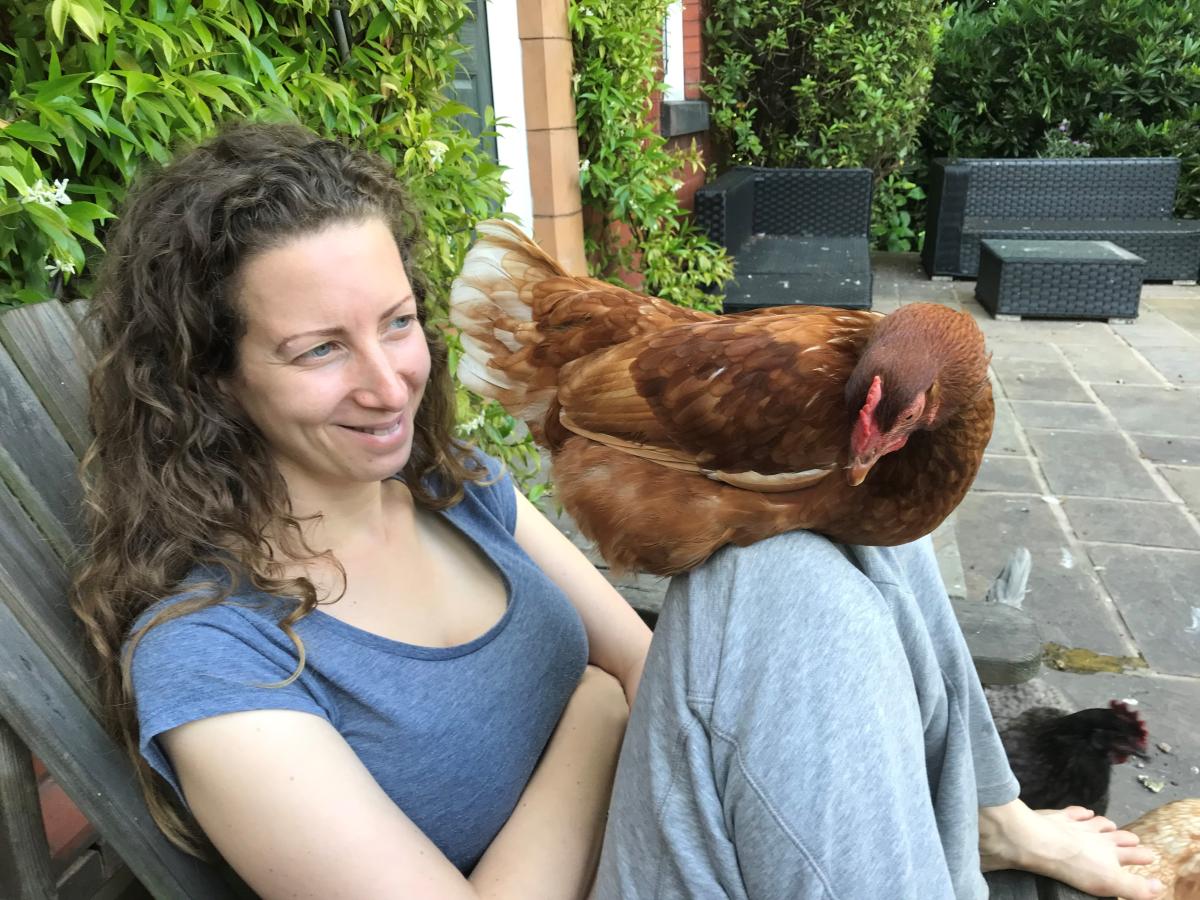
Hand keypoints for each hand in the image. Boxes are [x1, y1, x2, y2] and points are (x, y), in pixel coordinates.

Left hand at [979, 800, 1163, 899]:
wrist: (1032, 841)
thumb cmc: (1072, 865)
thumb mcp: (1109, 882)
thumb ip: (1134, 887)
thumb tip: (1159, 888)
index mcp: (1109, 851)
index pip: (1131, 853)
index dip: (1142, 855)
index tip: (1150, 855)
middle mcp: (1095, 835)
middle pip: (1115, 835)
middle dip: (1126, 838)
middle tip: (1134, 839)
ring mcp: (1074, 824)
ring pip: (1096, 822)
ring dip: (1105, 824)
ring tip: (1110, 824)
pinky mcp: (1054, 818)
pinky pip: (1072, 812)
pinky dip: (1080, 812)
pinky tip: (1083, 812)